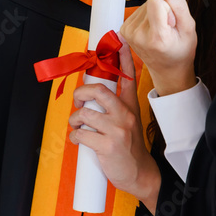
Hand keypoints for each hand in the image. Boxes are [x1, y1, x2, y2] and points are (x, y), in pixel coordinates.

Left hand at [68, 44, 159, 211]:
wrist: (140, 173)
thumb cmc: (129, 146)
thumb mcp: (128, 121)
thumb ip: (115, 105)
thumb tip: (91, 92)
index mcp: (130, 106)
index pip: (128, 77)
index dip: (123, 58)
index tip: (120, 41)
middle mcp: (125, 115)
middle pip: (99, 91)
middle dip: (81, 92)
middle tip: (78, 101)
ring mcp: (117, 130)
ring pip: (85, 113)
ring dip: (75, 119)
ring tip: (78, 125)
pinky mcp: (108, 147)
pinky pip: (81, 134)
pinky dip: (75, 136)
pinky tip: (79, 140)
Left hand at [120, 0, 197, 95]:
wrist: (167, 69)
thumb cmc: (181, 50)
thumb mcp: (190, 29)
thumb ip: (180, 7)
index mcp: (156, 37)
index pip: (156, 1)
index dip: (169, 8)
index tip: (172, 23)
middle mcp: (138, 35)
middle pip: (151, 1)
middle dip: (163, 10)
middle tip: (168, 28)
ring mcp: (128, 33)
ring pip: (145, 4)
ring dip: (156, 13)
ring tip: (162, 30)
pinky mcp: (124, 29)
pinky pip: (139, 10)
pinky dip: (148, 16)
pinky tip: (153, 29)